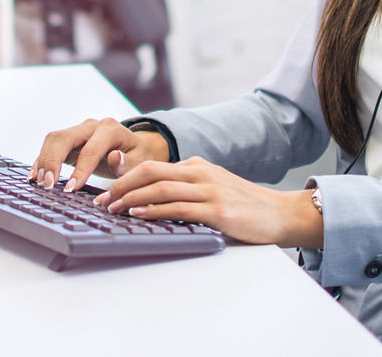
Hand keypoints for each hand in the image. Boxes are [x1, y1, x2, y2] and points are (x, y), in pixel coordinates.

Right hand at [30, 117, 170, 191]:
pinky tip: (34, 176)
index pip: (90, 149)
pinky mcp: (70, 140)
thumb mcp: (140, 162)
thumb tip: (114, 157)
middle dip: (53, 161)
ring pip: (53, 139)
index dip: (79, 170)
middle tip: (48, 185)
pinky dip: (41, 160)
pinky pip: (51, 146)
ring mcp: (79, 131)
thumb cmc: (138, 157)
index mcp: (110, 129)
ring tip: (40, 183)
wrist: (136, 148)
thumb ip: (127, 163)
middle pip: (64, 138)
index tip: (71, 189)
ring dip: (44, 160)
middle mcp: (91, 126)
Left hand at [97, 157, 322, 247]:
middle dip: (120, 185)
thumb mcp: (214, 188)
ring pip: (160, 187)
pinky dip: (154, 210)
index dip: (125, 178)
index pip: (152, 166)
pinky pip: (178, 207)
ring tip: (112, 209)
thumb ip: (189, 188)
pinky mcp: (216, 209)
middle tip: (101, 201)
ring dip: (131, 199)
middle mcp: (200, 173)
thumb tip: (156, 200)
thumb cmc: (246, 206)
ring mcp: (209, 190)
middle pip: (150, 171)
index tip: (107, 192)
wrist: (281, 214)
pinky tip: (139, 215)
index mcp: (197, 166)